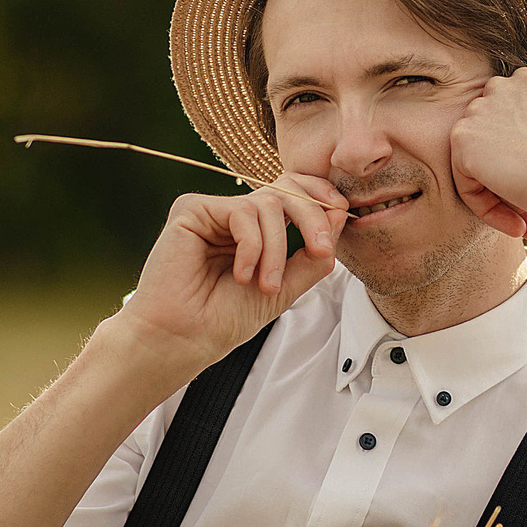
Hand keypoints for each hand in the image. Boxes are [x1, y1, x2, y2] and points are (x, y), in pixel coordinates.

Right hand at [116, 173, 349, 367]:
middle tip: (319, 250)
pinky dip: (252, 245)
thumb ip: (312, 255)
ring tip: (266, 285)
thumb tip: (340, 214)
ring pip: (269, 202)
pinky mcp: (192, 209)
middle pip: (288, 188)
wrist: (186, 338)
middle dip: (313, 218)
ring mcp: (215, 211)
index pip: (296, 194)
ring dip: (277, 248)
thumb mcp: (285, 287)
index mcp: (259, 229)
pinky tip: (242, 274)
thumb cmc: (226, 318)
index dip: (321, 200)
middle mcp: (237, 215)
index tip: (338, 222)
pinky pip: (242, 211)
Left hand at [448, 70, 526, 250]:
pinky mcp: (464, 139)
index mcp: (526, 82)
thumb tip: (517, 165)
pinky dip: (488, 210)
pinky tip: (519, 226)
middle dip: (513, 189)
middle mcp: (500, 87)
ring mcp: (478, 110)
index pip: (509, 131)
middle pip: (492, 149)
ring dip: (503, 203)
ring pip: (478, 168)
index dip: (525, 169)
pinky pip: (467, 186)